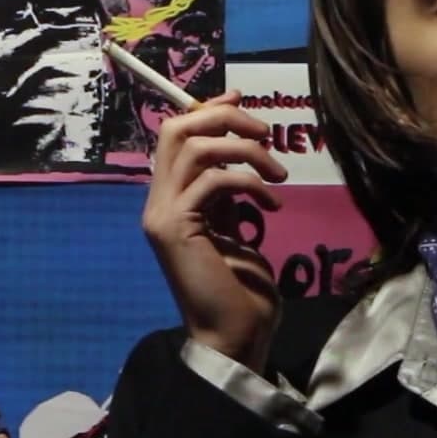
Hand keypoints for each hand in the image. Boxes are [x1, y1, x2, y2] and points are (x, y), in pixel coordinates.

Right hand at [141, 89, 288, 371]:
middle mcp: (158, 203)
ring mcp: (162, 215)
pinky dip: (248, 183)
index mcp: (171, 200)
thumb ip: (230, 190)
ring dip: (244, 150)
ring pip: (193, 147)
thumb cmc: (241, 289)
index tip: (241, 101)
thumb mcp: (236, 225)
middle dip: (223, 118)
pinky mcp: (175, 228)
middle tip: (265, 133)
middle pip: (176, 129)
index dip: (207, 110)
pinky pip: (211, 180)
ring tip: (278, 173)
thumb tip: (242, 151)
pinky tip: (272, 205)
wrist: (233, 335)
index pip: (175, 135)